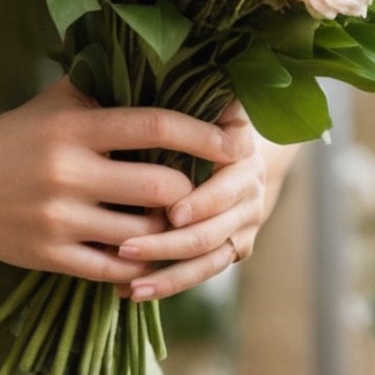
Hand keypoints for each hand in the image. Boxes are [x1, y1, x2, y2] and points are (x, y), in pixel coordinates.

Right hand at [0, 77, 251, 288]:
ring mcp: (61, 219)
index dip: (204, 134)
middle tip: (197, 188)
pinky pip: (116, 270)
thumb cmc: (15, 138)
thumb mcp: (57, 102)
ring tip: (171, 221)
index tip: (234, 141)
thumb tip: (168, 60)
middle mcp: (70, 172)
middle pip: (163, 187)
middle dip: (189, 190)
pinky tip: (146, 252)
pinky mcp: (52, 257)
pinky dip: (139, 264)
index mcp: (76, 127)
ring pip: (147, 235)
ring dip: (168, 231)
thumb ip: (107, 84)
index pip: (156, 125)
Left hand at [114, 97, 264, 301]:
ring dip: (167, 267)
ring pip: (208, 252)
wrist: (229, 145)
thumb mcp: (176, 99)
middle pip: (216, 222)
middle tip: (128, 246)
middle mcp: (250, 179)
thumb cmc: (183, 114)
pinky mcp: (236, 246)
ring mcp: (247, 216)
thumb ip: (162, 101)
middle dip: (172, 239)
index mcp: (239, 141)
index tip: (172, 212)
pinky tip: (132, 292)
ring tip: (128, 278)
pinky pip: (204, 270)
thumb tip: (124, 83)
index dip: (204, 197)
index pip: (229, 177)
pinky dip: (169, 282)